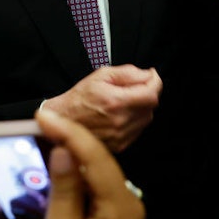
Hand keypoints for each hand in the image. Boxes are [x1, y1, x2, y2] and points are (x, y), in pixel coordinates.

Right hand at [0, 108, 144, 218]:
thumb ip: (63, 192)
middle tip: (30, 134)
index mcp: (121, 206)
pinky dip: (42, 218)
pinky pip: (68, 211)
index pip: (95, 156)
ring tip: (16, 191)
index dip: (69, 131)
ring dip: (42, 192)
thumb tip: (63, 149)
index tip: (43, 113)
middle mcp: (121, 207)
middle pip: (87, 167)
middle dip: (55, 155)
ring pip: (74, 188)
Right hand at [42, 65, 161, 152]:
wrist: (63, 121)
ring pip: (146, 118)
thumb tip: (148, 75)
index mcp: (116, 102)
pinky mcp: (120, 145)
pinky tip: (120, 115)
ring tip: (124, 102)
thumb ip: (128, 73)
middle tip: (134, 87)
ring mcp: (121, 136)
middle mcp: (120, 121)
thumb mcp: (101, 75)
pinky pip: (138, 130)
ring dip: (141, 108)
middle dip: (147, 93)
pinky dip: (134, 120)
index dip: (155, 82)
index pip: (151, 94)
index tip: (151, 76)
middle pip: (151, 106)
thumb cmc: (79, 98)